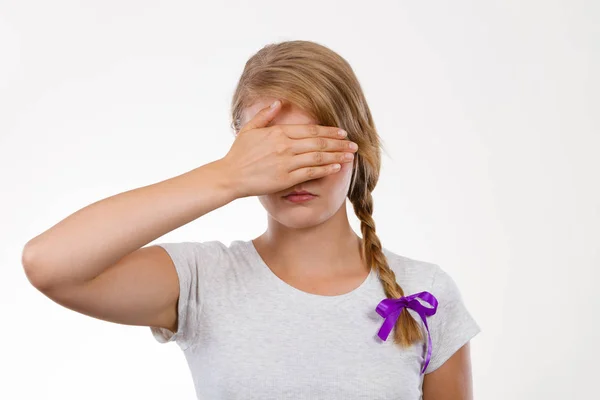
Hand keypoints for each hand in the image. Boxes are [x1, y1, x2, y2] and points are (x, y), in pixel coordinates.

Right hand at [220, 100, 357, 198]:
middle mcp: (285, 146)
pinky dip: (326, 169)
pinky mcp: (286, 178)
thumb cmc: (239, 153)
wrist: (230, 176)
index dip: (328, 131)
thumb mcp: (250, 129)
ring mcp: (286, 163)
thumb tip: (278, 101)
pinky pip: (311, 173)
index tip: (342, 132)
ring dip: (337, 155)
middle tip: (353, 143)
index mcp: (278, 132)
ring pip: (318, 157)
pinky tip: (337, 167)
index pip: (310, 130)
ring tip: (351, 155)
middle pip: (319, 143)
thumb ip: (265, 114)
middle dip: (339, 143)